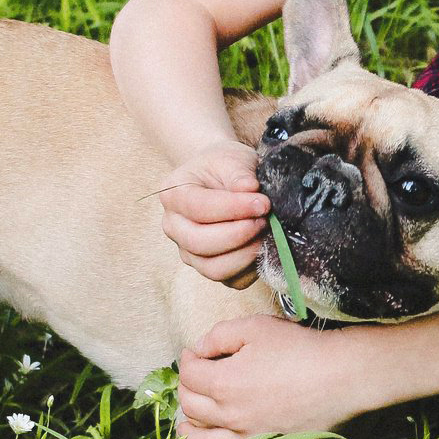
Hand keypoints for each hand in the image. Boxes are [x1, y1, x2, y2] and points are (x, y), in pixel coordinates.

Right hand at [158, 139, 268, 285]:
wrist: (222, 178)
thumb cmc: (224, 167)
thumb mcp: (231, 158)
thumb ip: (238, 171)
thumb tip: (249, 189)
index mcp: (173, 195)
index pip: (198, 208)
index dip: (233, 208)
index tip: (263, 203)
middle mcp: (174, 227)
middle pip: (200, 243)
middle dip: (238, 234)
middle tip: (265, 219)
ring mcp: (189, 252)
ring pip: (213, 269)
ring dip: (245, 254)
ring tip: (265, 233)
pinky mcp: (209, 268)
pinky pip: (231, 280)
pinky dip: (250, 268)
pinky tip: (262, 246)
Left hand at [177, 315, 363, 438]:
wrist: (342, 377)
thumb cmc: (300, 349)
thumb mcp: (255, 327)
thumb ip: (219, 336)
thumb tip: (199, 350)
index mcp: (223, 383)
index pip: (188, 374)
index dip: (187, 360)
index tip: (194, 353)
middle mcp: (230, 416)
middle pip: (191, 407)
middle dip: (186, 389)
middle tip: (193, 379)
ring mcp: (250, 438)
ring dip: (190, 431)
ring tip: (187, 424)